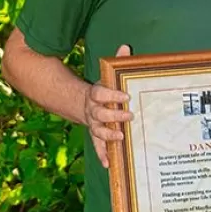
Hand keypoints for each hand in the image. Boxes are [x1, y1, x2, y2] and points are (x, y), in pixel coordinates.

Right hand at [83, 44, 132, 168]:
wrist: (81, 103)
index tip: (125, 96)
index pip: (100, 93)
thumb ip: (117, 62)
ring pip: (98, 130)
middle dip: (113, 115)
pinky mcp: (95, 135)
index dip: (112, 95)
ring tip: (120, 137)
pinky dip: (102, 155)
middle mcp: (92, 110)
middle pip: (100, 113)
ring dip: (108, 135)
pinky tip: (108, 164)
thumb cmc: (102, 89)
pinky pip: (97, 146)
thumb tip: (126, 47)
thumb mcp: (107, 75)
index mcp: (95, 94)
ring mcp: (93, 124)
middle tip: (129, 116)